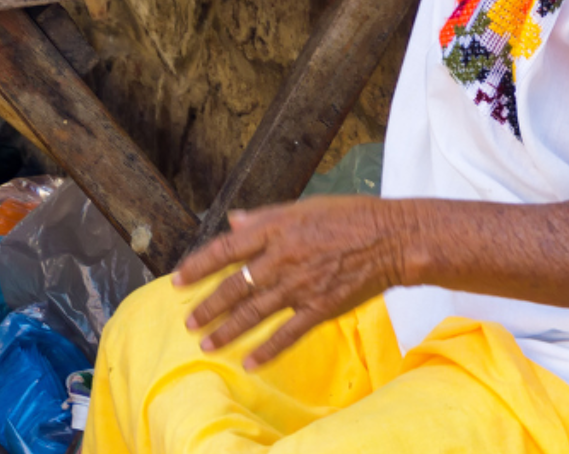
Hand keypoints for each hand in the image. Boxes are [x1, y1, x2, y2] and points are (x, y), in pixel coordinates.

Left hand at [173, 196, 406, 367]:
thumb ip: (263, 217)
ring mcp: (299, 285)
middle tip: (188, 321)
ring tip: (206, 344)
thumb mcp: (301, 207)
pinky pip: (286, 334)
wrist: (391, 238)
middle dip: (207, 306)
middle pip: (234, 287)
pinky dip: (266, 350)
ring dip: (226, 330)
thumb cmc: (348, 217)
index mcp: (274, 229)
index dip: (197, 266)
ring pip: (253, 312)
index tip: (177, 281)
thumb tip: (233, 221)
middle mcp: (280, 258)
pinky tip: (249, 362)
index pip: (224, 250)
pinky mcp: (319, 307)